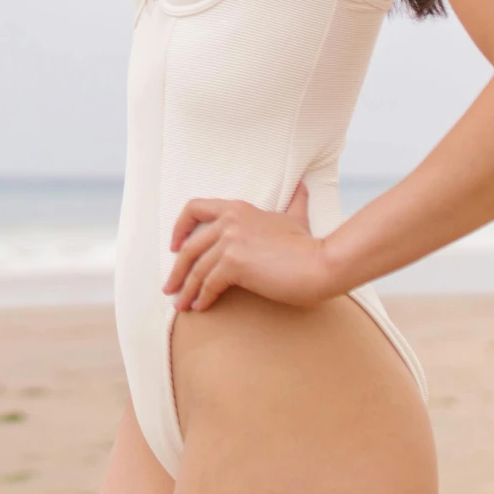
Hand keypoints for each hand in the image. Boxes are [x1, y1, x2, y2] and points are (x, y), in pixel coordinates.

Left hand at [162, 182, 338, 311]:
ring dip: (186, 290)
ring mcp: (230, 241)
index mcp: (237, 208)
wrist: (322, 264)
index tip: (173, 246)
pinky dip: (202, 297)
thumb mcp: (296, 217)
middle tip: (170, 288)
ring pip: (196, 269)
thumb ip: (295, 202)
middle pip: (189, 246)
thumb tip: (302, 185)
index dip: (179, 228)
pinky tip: (200, 308)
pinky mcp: (233, 263)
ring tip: (181, 306)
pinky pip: (209, 284)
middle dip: (177, 270)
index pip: (194, 208)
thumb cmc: (310, 246)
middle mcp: (229, 221)